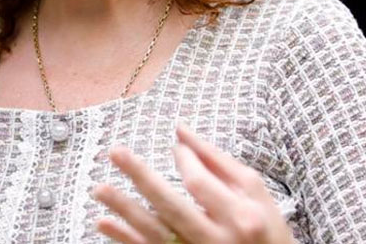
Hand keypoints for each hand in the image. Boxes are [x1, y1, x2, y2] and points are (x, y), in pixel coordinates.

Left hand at [91, 122, 294, 243]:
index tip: (176, 146)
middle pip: (172, 206)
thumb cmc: (266, 227)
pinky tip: (103, 223)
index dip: (183, 159)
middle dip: (141, 178)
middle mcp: (217, 240)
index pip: (199, 182)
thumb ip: (218, 160)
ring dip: (125, 210)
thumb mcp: (255, 191)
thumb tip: (181, 132)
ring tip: (98, 188)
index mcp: (240, 215)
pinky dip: (126, 239)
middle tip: (115, 152)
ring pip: (156, 234)